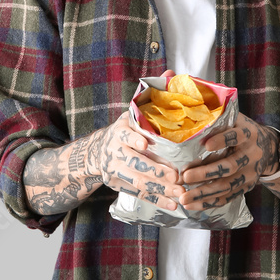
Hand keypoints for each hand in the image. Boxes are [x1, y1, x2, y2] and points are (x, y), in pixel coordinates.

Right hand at [86, 70, 183, 210]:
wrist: (97, 152)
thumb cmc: (126, 129)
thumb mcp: (134, 110)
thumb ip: (153, 93)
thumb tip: (172, 72)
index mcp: (119, 130)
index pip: (124, 133)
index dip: (133, 138)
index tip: (144, 142)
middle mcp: (114, 151)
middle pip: (135, 162)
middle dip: (157, 171)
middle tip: (177, 177)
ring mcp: (115, 170)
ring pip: (139, 182)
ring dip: (161, 190)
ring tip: (181, 194)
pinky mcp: (119, 185)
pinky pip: (139, 194)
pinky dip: (157, 201)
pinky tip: (173, 206)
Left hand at [178, 112, 277, 210]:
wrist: (268, 149)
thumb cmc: (243, 131)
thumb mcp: (237, 120)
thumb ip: (219, 120)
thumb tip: (192, 117)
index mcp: (247, 134)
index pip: (236, 136)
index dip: (222, 140)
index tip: (206, 145)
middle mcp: (250, 155)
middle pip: (229, 166)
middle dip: (206, 173)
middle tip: (185, 176)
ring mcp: (249, 174)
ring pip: (226, 186)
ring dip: (204, 193)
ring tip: (184, 197)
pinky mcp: (246, 187)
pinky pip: (227, 198)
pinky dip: (208, 203)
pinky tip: (191, 205)